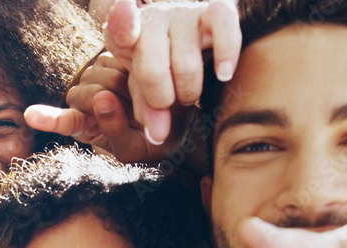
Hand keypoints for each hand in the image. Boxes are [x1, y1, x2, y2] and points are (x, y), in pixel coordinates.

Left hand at [25, 52, 164, 162]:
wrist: (172, 122)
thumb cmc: (150, 142)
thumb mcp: (134, 148)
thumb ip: (114, 130)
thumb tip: (102, 98)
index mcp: (84, 125)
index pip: (66, 120)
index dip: (49, 118)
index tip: (32, 116)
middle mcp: (87, 99)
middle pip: (92, 90)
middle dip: (114, 99)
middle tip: (139, 115)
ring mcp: (101, 77)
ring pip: (107, 73)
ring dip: (126, 84)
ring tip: (143, 101)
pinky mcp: (118, 60)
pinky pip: (117, 59)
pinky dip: (126, 65)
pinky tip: (135, 69)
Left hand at [104, 0, 240, 144]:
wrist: (193, 40)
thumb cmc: (161, 67)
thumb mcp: (145, 89)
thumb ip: (148, 113)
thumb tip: (158, 136)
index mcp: (125, 36)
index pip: (119, 29)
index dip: (122, 23)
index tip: (124, 13)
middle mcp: (153, 17)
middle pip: (152, 69)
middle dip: (161, 98)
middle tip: (169, 100)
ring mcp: (184, 12)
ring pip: (187, 63)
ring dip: (189, 89)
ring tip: (187, 90)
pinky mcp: (217, 9)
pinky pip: (225, 30)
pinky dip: (226, 55)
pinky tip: (223, 74)